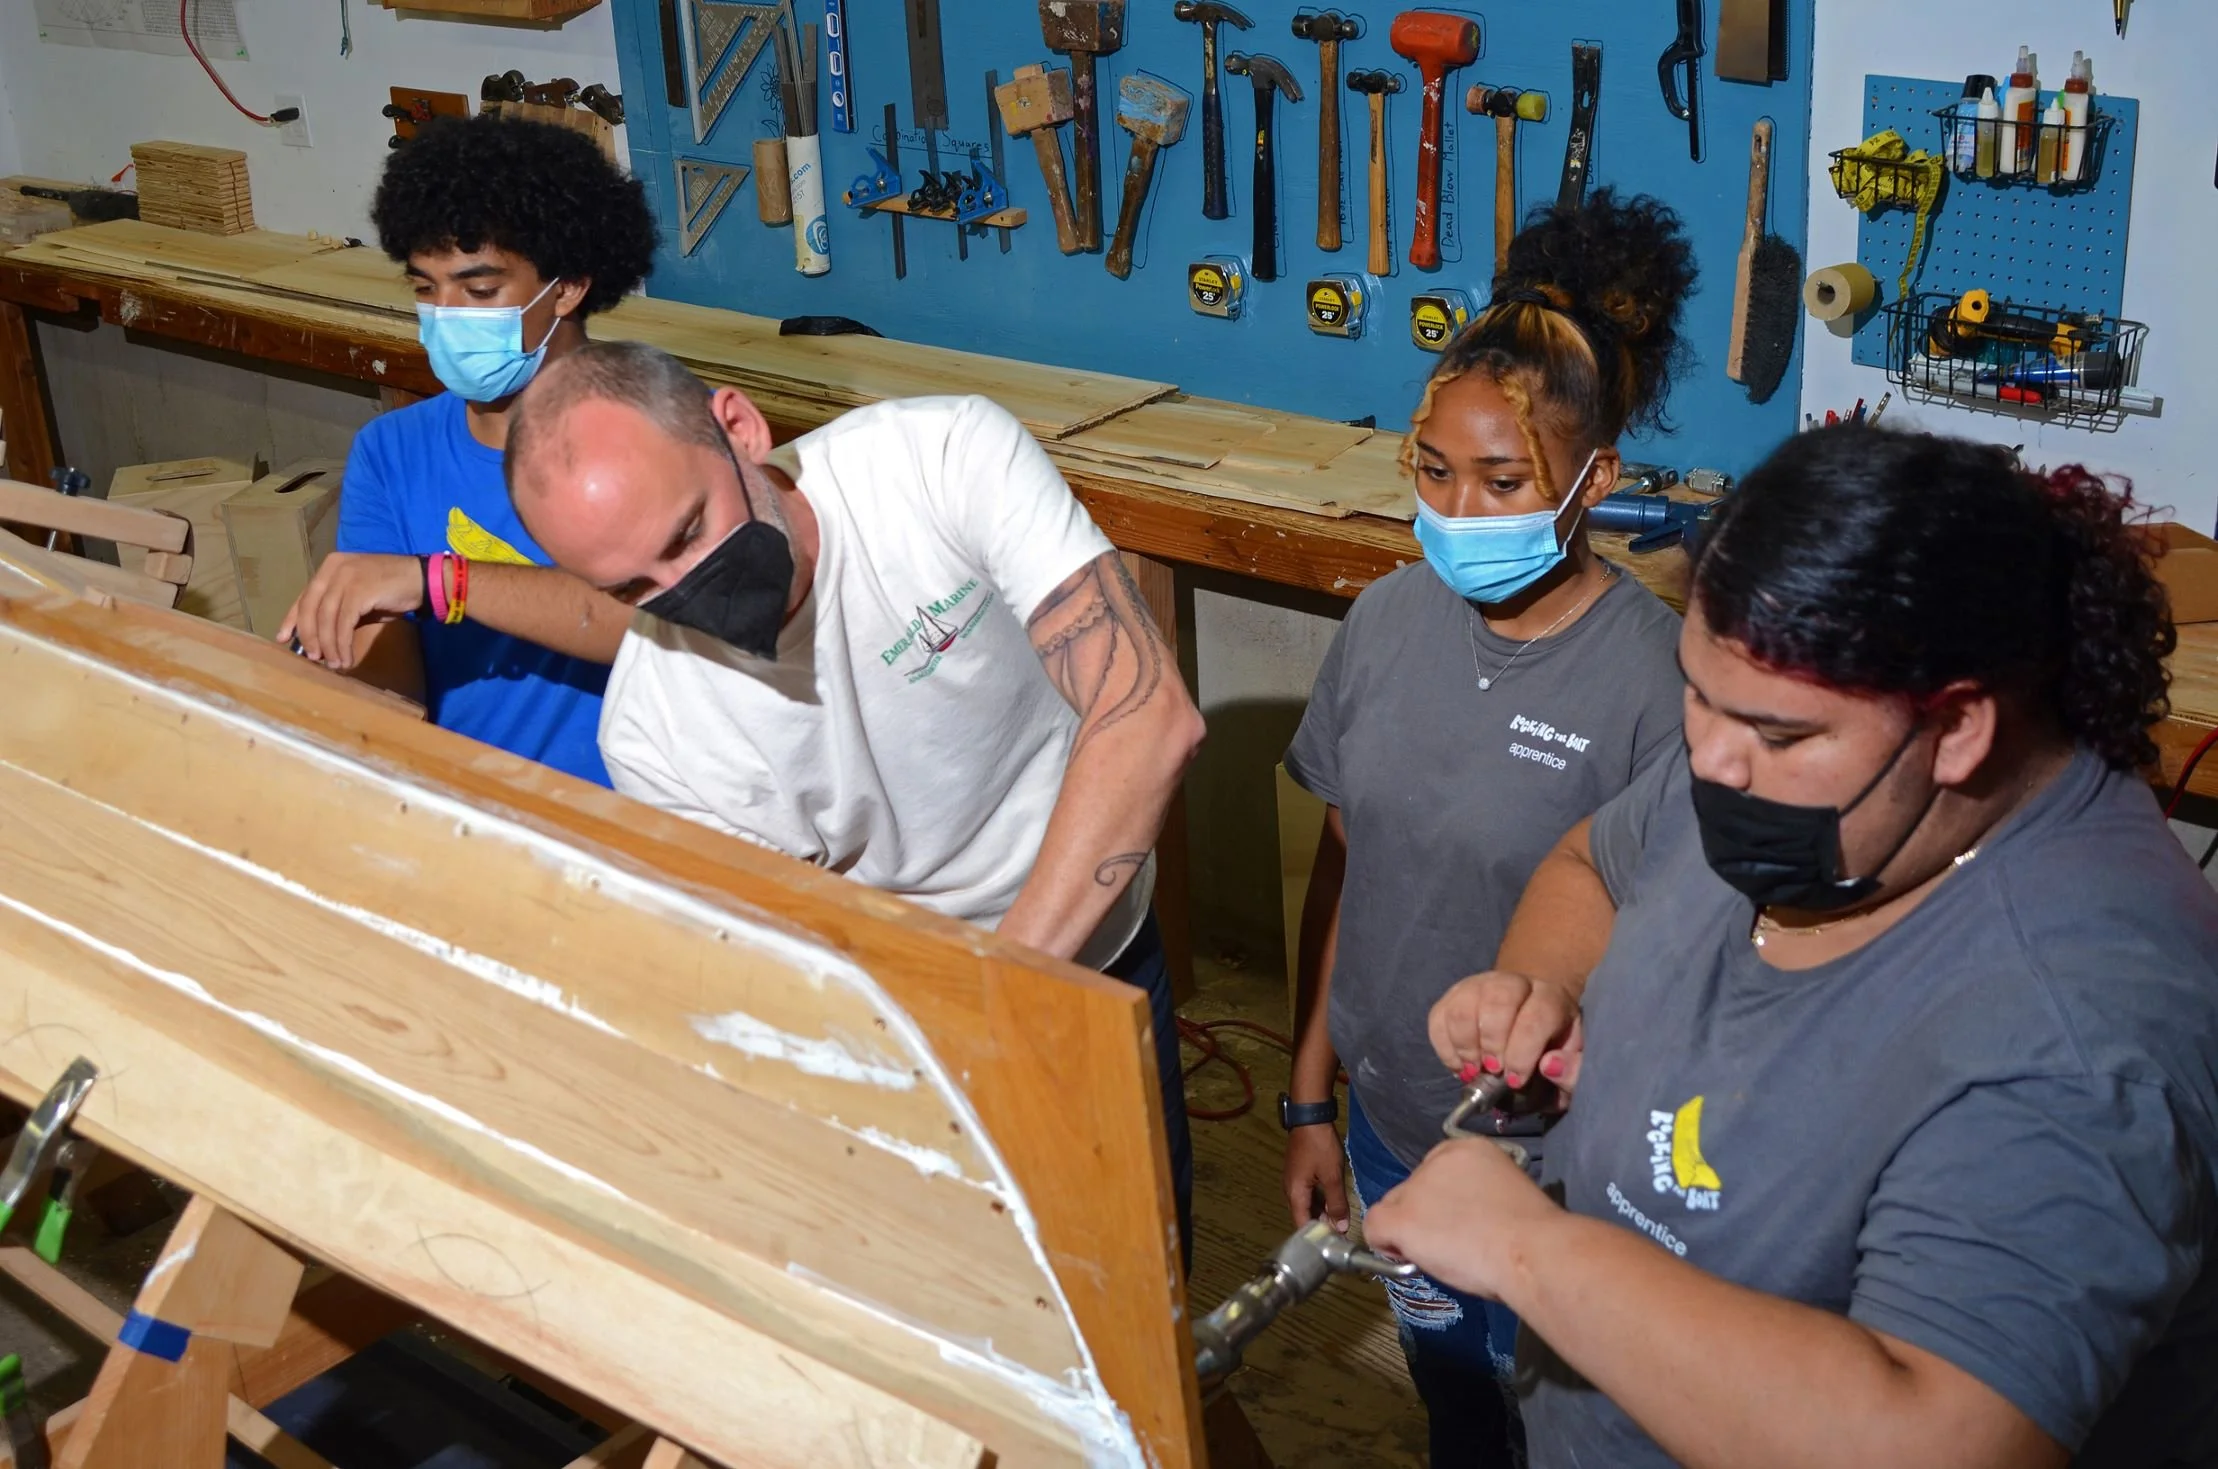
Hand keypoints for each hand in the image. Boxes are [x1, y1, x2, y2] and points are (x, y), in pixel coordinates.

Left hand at [277, 553, 423, 668]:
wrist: (423, 580)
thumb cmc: (392, 590)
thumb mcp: (359, 598)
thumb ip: (338, 609)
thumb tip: (319, 638)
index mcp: (330, 566)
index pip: (304, 596)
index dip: (292, 619)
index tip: (283, 638)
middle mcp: (334, 568)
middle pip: (310, 607)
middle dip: (309, 636)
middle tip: (313, 657)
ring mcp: (347, 578)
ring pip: (326, 618)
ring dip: (328, 645)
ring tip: (333, 664)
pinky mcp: (359, 591)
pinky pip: (343, 623)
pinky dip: (342, 643)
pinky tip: (346, 657)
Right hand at [1283, 1122, 1348, 1233]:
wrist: (1310, 1118)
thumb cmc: (1320, 1147)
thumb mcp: (1332, 1176)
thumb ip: (1336, 1203)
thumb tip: (1341, 1227)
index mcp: (1295, 1194)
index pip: (1302, 1225)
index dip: (1317, 1236)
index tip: (1335, 1243)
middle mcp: (1290, 1190)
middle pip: (1303, 1215)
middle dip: (1321, 1225)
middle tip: (1341, 1232)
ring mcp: (1294, 1180)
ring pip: (1307, 1204)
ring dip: (1321, 1213)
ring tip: (1340, 1220)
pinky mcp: (1300, 1173)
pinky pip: (1308, 1194)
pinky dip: (1319, 1201)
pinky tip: (1332, 1202)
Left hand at [1362, 1137, 1556, 1298]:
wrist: (1531, 1250)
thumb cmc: (1532, 1232)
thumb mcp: (1506, 1195)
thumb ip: (1478, 1196)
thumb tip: (1465, 1218)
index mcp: (1467, 1149)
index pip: (1437, 1174)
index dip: (1443, 1202)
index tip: (1460, 1223)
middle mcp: (1436, 1160)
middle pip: (1413, 1189)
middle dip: (1424, 1216)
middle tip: (1452, 1244)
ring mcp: (1416, 1188)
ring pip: (1393, 1209)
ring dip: (1409, 1232)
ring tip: (1441, 1256)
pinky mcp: (1402, 1217)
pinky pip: (1375, 1228)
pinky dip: (1385, 1245)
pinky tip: (1408, 1259)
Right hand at [1428, 971, 1582, 1101]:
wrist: (1529, 1018)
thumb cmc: (1553, 1047)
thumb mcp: (1574, 1062)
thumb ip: (1574, 1070)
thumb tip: (1549, 1065)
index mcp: (1550, 997)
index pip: (1536, 1015)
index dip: (1523, 1051)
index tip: (1515, 1080)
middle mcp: (1513, 983)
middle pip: (1497, 1000)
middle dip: (1492, 1043)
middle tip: (1492, 1072)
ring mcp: (1478, 986)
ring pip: (1463, 1006)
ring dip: (1465, 1046)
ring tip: (1474, 1071)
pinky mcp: (1452, 996)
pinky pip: (1438, 1017)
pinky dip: (1444, 1047)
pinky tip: (1459, 1066)